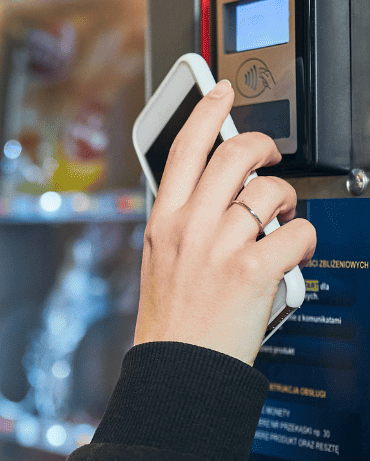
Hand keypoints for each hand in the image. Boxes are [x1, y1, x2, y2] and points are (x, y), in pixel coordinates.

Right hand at [134, 79, 315, 365]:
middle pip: (235, 155)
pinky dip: (301, 241)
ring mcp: (220, 246)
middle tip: (270, 160)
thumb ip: (185, 222)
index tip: (222, 92)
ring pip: (271, 192)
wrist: (179, 368)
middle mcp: (190, 227)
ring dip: (284, 204)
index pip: (184, 149)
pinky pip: (296, 232)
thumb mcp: (160, 261)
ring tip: (277, 225)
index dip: (207, 111)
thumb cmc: (172, 322)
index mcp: (163, 222)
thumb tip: (223, 191)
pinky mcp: (253, 269)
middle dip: (262, 149)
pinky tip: (288, 255)